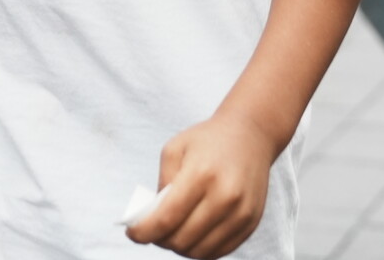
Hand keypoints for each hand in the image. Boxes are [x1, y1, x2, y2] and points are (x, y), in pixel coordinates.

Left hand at [126, 112, 275, 257]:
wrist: (251, 135)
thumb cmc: (208, 141)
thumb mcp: (175, 149)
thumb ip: (162, 184)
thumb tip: (153, 219)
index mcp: (201, 174)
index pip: (166, 219)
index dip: (144, 232)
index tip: (132, 233)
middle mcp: (225, 197)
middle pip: (182, 240)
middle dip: (160, 240)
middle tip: (152, 231)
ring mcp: (241, 213)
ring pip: (200, 252)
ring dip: (180, 247)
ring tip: (172, 233)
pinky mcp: (250, 223)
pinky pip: (219, 252)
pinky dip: (200, 249)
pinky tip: (192, 235)